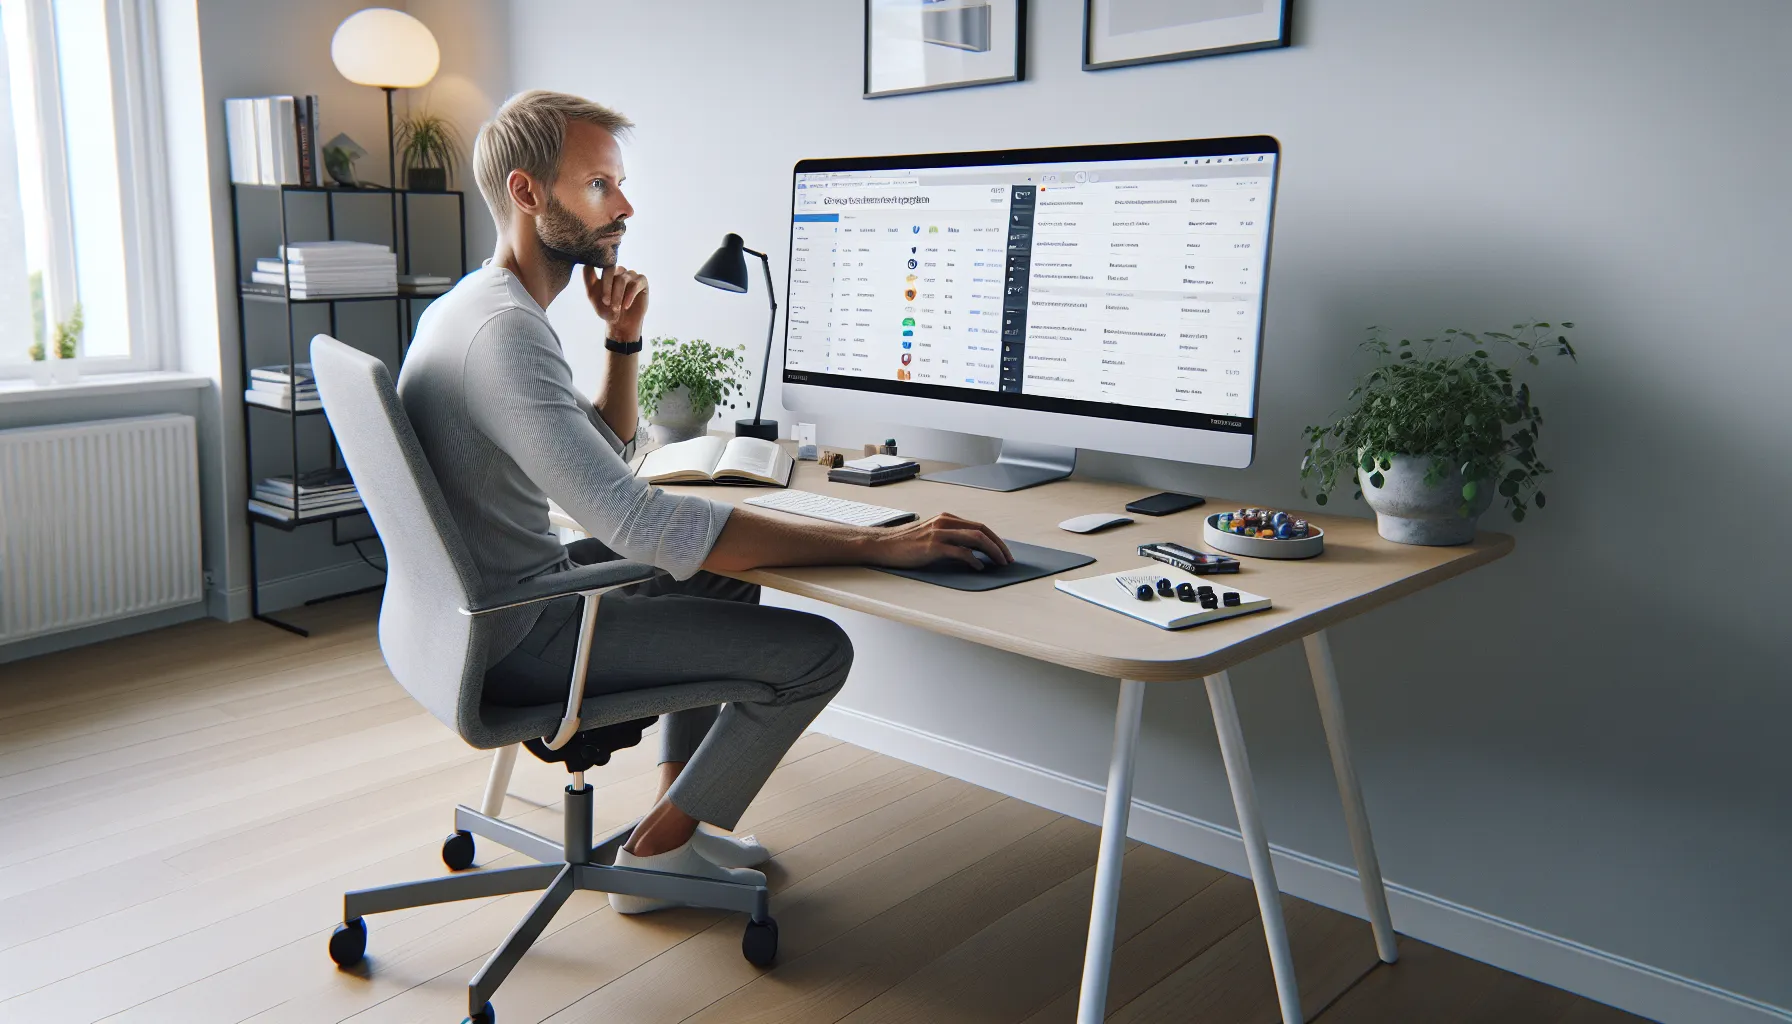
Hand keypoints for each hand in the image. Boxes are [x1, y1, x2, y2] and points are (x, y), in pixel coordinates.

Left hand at [585, 264, 647, 342]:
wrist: (621, 323)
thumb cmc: (606, 309)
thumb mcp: (592, 294)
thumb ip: (588, 278)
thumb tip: (586, 263)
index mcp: (607, 271)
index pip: (601, 265)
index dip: (598, 279)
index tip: (599, 295)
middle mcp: (619, 270)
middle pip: (611, 271)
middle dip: (607, 288)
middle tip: (606, 303)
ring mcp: (631, 274)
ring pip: (622, 279)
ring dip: (617, 295)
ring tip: (616, 308)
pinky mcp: (642, 281)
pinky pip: (635, 285)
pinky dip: (629, 296)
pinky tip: (625, 306)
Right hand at [868, 513, 1012, 570]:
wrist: (883, 545)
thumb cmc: (906, 544)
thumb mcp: (931, 536)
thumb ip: (950, 540)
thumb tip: (973, 554)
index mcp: (947, 519)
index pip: (979, 526)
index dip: (995, 539)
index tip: (1004, 552)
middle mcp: (945, 522)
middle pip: (982, 530)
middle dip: (999, 545)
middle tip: (1008, 560)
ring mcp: (939, 533)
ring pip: (975, 538)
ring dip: (992, 551)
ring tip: (999, 563)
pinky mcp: (933, 546)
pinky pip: (961, 551)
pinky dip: (974, 560)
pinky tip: (979, 567)